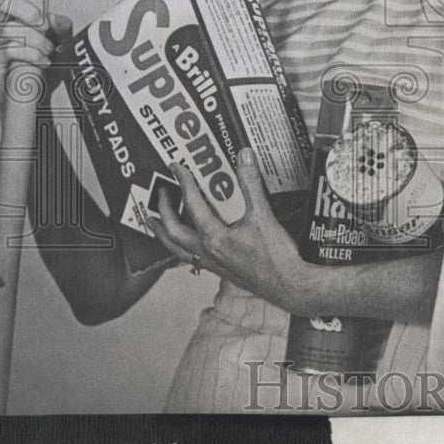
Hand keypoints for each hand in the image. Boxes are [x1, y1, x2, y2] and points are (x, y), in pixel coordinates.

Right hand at [0, 0, 72, 119]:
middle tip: (42, 24)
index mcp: (16, 18)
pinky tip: (43, 63)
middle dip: (26, 10)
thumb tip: (54, 18)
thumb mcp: (62, 45)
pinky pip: (7, 51)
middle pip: (4, 4)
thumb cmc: (44, 70)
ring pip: (8, 29)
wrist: (36, 103)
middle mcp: (2, 27)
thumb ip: (62, 28)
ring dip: (34, 40)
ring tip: (49, 53)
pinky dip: (30, 55)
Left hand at [146, 149, 314, 313]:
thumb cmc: (276, 257)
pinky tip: (187, 244)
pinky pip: (192, 259)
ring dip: (164, 235)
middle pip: (173, 232)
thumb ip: (251, 184)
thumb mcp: (263, 216)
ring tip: (154, 223)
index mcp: (214, 237)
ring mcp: (213, 264)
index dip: (184, 182)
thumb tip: (244, 157)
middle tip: (159, 194)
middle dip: (162, 212)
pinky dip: (181, 248)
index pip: (192, 204)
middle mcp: (208, 252)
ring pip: (177, 250)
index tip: (176, 167)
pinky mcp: (222, 271)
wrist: (289, 287)